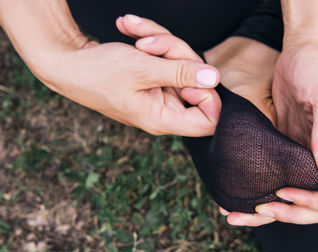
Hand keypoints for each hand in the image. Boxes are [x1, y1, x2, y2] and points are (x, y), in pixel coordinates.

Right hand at [116, 15, 283, 225]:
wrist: (68, 63)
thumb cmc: (98, 71)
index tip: (191, 74)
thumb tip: (214, 78)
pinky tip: (130, 29)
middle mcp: (164, 110)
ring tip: (134, 33)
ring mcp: (160, 94)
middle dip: (177, 54)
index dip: (210, 96)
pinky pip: (167, 59)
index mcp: (163, 119)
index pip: (209, 121)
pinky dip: (152, 40)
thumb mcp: (142, 69)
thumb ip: (181, 73)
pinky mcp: (154, 79)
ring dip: (161, 41)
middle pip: (196, 83)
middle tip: (149, 44)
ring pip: (182, 65)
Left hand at [225, 40, 317, 225]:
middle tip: (256, 207)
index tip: (284, 191)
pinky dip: (252, 191)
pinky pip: (268, 178)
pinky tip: (232, 194)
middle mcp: (315, 162)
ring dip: (262, 212)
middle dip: (284, 215)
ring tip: (233, 214)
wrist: (301, 55)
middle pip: (307, 208)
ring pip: (284, 199)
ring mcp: (295, 158)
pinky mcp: (277, 149)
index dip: (311, 204)